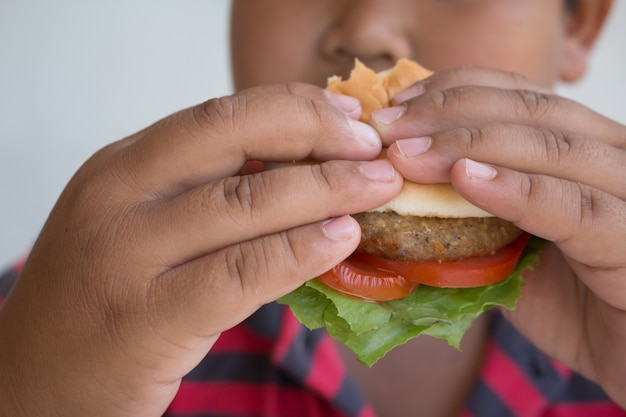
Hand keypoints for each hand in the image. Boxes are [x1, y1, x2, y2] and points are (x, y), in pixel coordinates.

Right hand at [0, 84, 401, 415]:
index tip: (348, 114)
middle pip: (231, 139)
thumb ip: (205, 194)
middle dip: (316, 133)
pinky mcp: (145, 319)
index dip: (293, 107)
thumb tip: (301, 171)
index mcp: (122, 166)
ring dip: (325, 189)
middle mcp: (118, 197)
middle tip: (374, 146)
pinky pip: (239, 273)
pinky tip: (341, 239)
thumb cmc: (104, 297)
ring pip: (242, 203)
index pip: (219, 114)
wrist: (35, 381)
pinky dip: (298, 250)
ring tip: (378, 186)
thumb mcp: (142, 224)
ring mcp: (126, 256)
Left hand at [371, 67, 625, 406]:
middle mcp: (610, 155)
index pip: (518, 95)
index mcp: (581, 146)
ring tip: (410, 154)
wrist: (625, 352)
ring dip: (470, 143)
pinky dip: (517, 189)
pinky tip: (467, 179)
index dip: (455, 90)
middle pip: (529, 111)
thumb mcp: (508, 245)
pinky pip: (573, 207)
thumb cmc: (567, 296)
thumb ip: (470, 212)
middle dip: (449, 113)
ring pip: (549, 148)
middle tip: (388, 129)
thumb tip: (396, 190)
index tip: (397, 104)